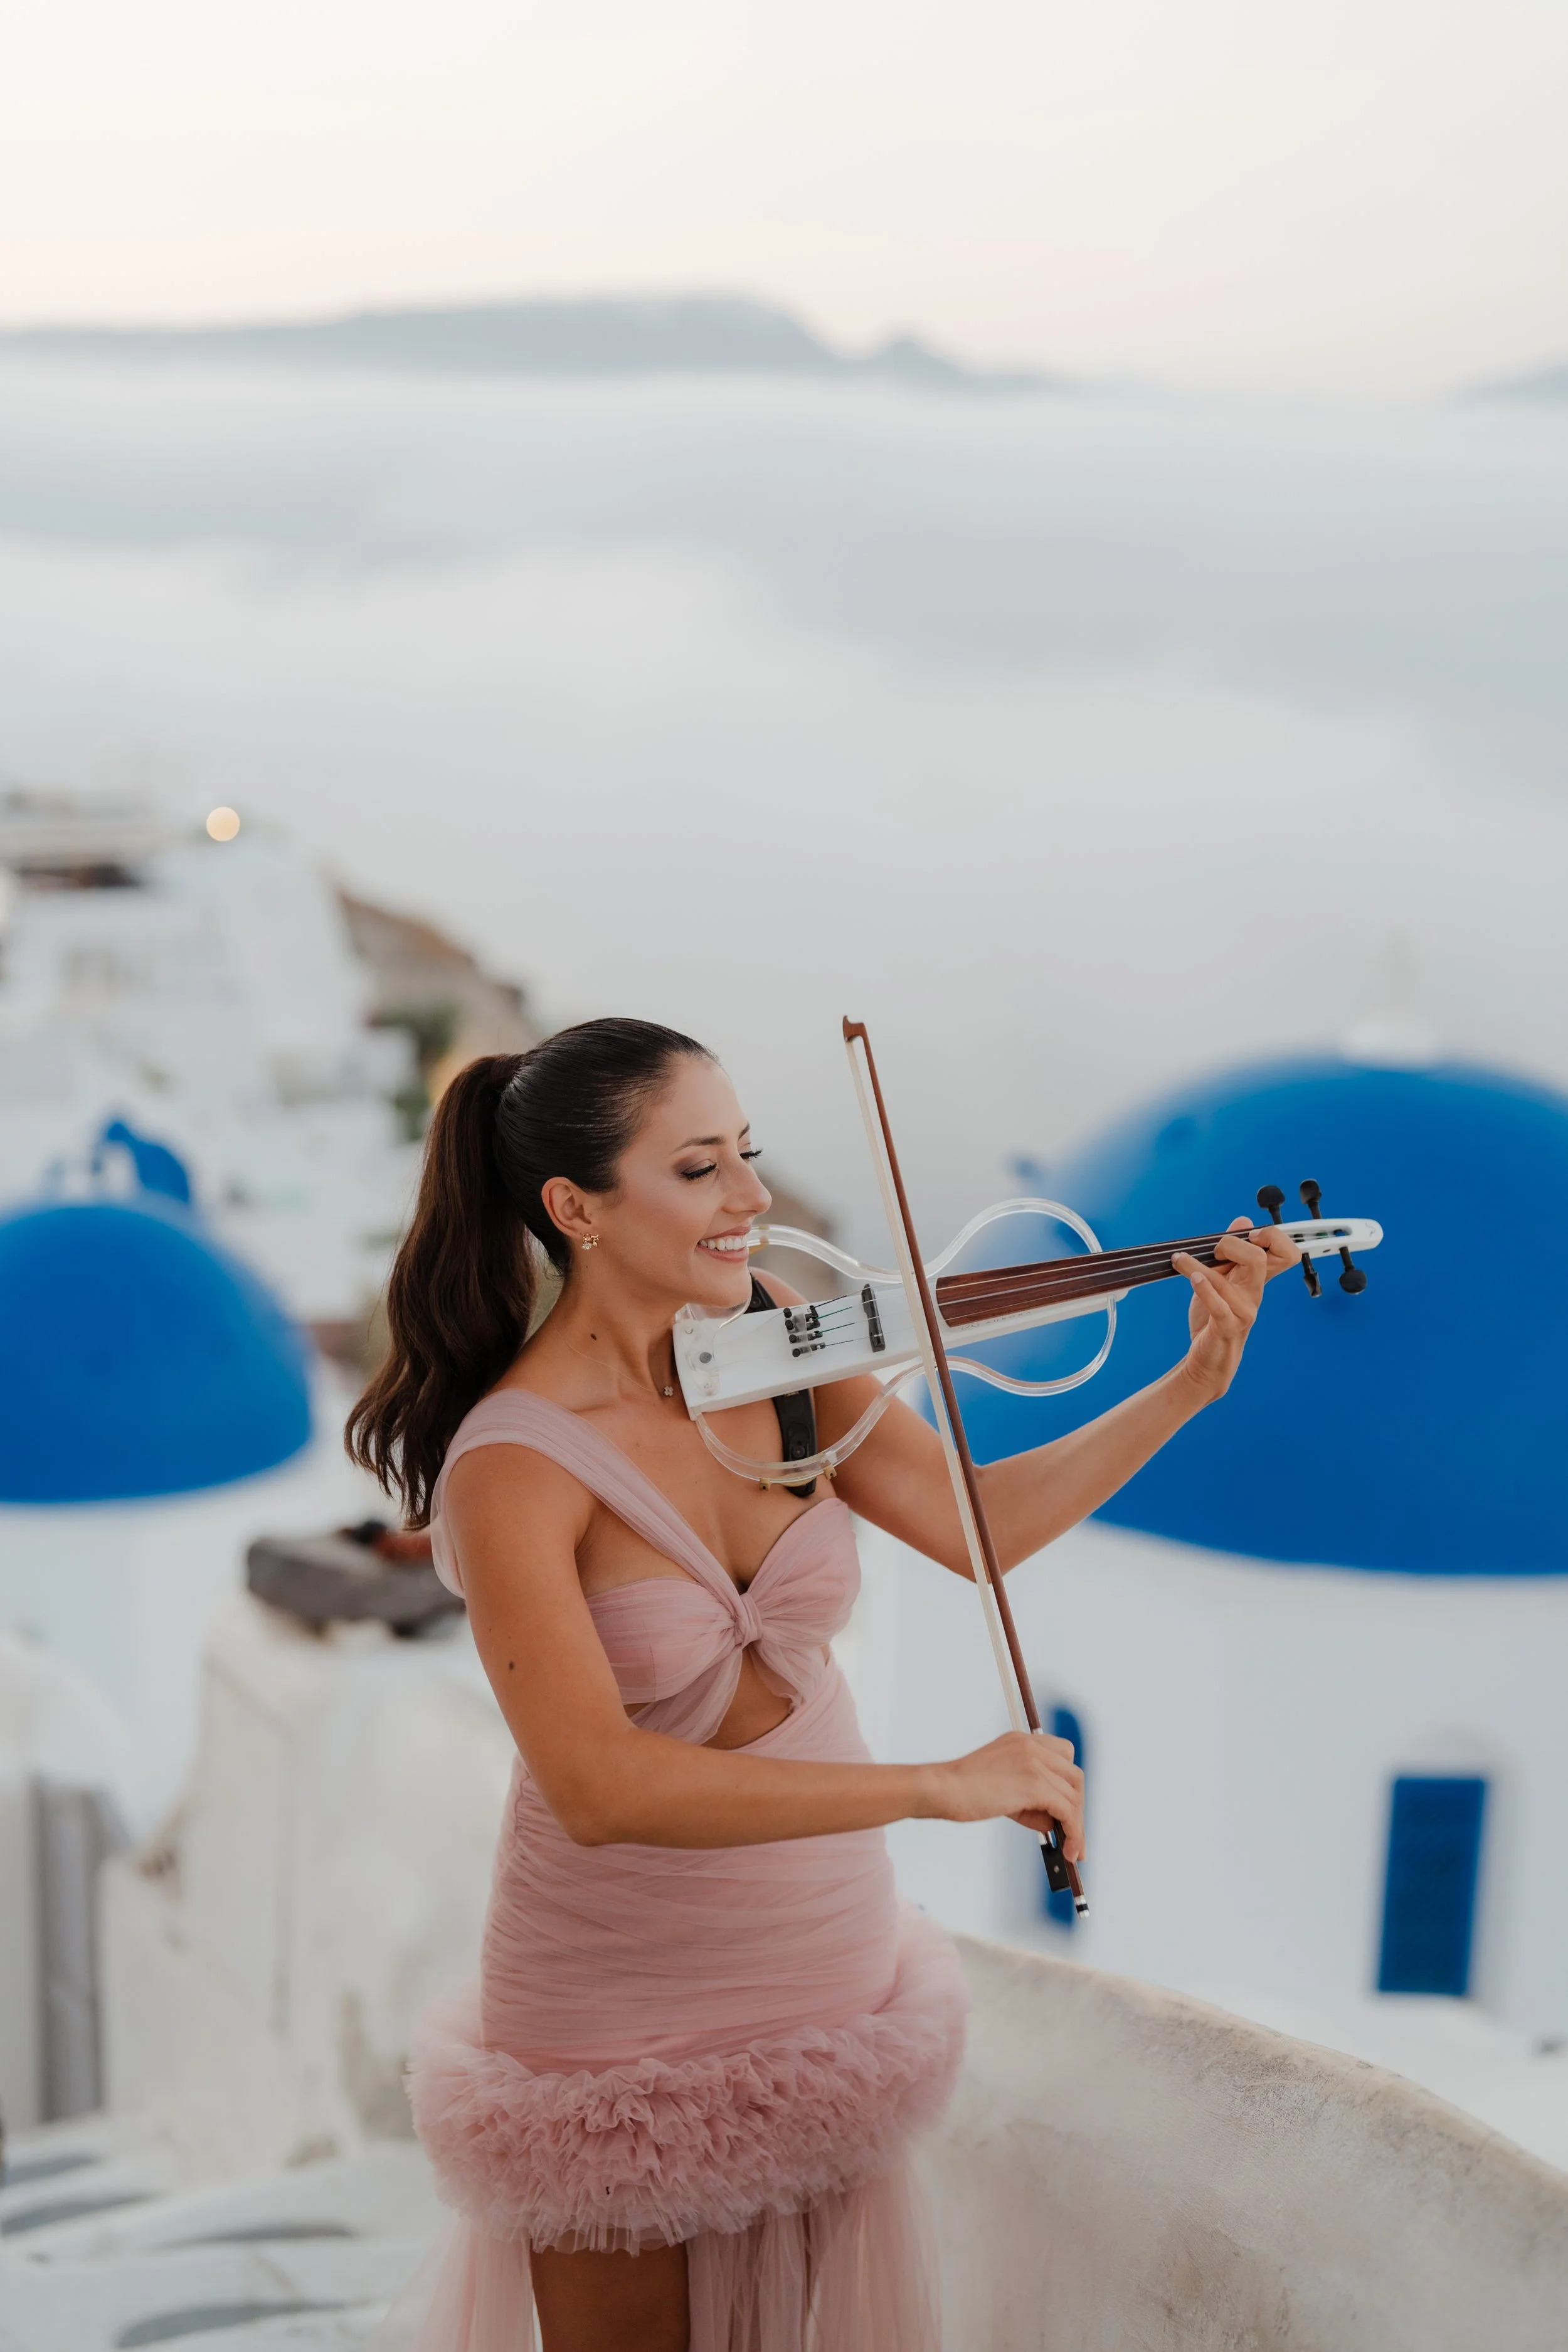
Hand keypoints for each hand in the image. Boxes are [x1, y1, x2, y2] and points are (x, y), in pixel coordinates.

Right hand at [928, 1730, 1085, 1860]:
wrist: (943, 1789)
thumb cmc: (963, 1792)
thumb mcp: (1003, 1788)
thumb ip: (1029, 1798)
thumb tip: (1054, 1823)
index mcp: (1022, 1741)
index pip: (1063, 1754)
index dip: (1068, 1783)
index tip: (1066, 1806)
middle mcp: (1032, 1746)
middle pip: (1074, 1776)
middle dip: (1077, 1807)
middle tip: (1073, 1834)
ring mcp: (1035, 1763)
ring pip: (1074, 1796)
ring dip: (1077, 1826)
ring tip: (1073, 1849)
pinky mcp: (1035, 1784)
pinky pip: (1067, 1811)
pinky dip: (1074, 1833)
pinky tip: (1070, 1850)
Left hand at [1173, 1215, 1299, 1403]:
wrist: (1208, 1358)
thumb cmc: (1215, 1318)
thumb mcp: (1222, 1279)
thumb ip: (1231, 1252)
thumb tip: (1243, 1220)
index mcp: (1256, 1279)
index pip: (1285, 1253)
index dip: (1273, 1236)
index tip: (1249, 1233)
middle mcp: (1254, 1293)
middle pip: (1263, 1259)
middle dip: (1235, 1244)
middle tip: (1216, 1249)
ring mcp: (1244, 1311)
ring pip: (1231, 1280)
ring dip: (1199, 1266)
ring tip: (1179, 1260)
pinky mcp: (1228, 1327)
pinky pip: (1219, 1305)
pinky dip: (1204, 1289)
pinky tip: (1191, 1279)